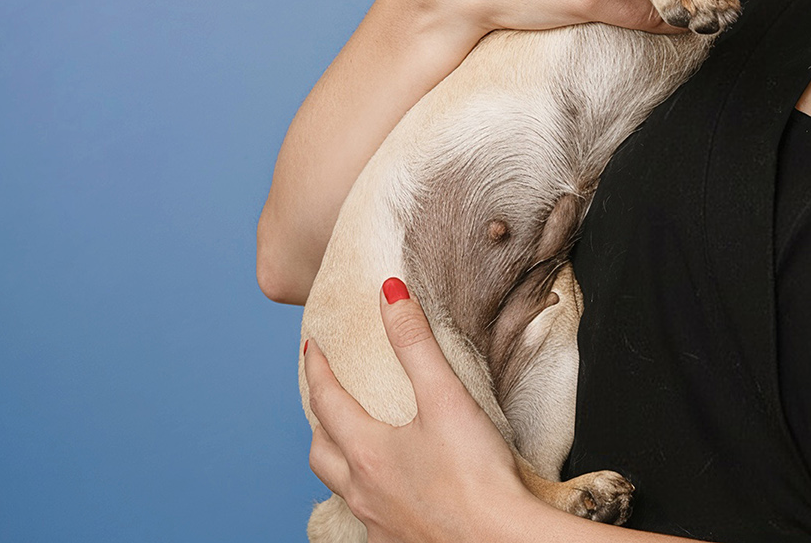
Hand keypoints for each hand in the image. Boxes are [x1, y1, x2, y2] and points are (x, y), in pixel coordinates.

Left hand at [306, 281, 544, 542]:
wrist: (499, 541)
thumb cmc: (476, 475)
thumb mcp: (446, 398)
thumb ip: (415, 343)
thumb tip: (390, 294)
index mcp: (368, 452)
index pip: (327, 401)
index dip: (316, 369)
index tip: (311, 346)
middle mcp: (364, 490)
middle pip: (321, 451)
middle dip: (318, 419)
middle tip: (325, 396)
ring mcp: (378, 523)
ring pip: (340, 488)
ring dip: (338, 460)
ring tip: (352, 444)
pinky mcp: (397, 542)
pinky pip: (367, 517)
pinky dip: (367, 495)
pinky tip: (388, 492)